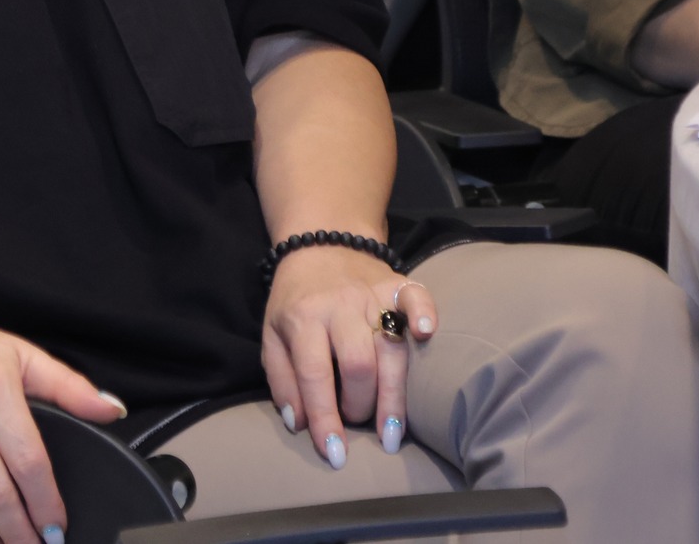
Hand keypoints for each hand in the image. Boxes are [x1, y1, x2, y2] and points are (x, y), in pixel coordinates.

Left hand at [261, 246, 438, 467]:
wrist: (319, 244)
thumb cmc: (295, 300)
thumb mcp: (272, 336)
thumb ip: (282, 379)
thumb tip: (299, 424)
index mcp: (303, 317)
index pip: (314, 375)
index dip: (325, 418)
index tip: (335, 453)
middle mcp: (340, 305)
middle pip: (359, 365)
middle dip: (361, 407)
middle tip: (359, 426)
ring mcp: (372, 294)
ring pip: (392, 348)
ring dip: (395, 395)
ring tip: (393, 433)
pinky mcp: (398, 284)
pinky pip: (417, 298)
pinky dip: (425, 315)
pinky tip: (427, 336)